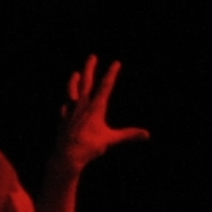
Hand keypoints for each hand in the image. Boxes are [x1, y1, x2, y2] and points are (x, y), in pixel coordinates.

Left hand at [52, 56, 147, 175]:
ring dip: (74, 82)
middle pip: (86, 83)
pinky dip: (67, 104)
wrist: (66, 155)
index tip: (116, 63)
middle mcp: (82, 106)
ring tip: (76, 74)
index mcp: (95, 108)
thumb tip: (147, 134)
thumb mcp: (111, 139)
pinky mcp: (63, 120)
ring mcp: (71, 111)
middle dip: (90, 68)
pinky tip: (67, 103)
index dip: (111, 74)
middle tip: (92, 56)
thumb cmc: (89, 147)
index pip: (105, 87)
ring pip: (72, 92)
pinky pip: (65, 108)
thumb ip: (128, 135)